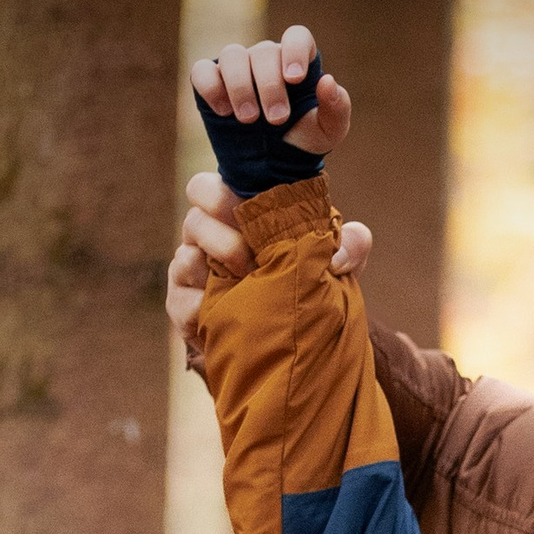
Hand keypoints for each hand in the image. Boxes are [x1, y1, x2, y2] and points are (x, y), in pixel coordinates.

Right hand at [167, 171, 374, 360]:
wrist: (286, 346)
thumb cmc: (304, 289)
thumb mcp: (334, 267)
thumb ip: (350, 246)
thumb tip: (348, 247)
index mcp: (232, 214)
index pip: (208, 186)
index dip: (225, 190)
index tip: (254, 205)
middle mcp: (205, 236)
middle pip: (194, 212)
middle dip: (221, 223)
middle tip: (251, 247)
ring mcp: (191, 272)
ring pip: (187, 256)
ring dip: (220, 262)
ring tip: (249, 276)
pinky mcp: (182, 308)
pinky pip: (182, 302)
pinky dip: (205, 306)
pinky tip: (229, 309)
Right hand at [188, 24, 351, 158]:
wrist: (273, 169)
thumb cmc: (303, 142)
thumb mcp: (328, 132)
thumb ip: (336, 108)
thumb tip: (328, 81)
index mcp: (296, 61)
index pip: (296, 36)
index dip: (294, 51)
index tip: (294, 79)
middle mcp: (265, 58)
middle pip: (263, 52)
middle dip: (269, 86)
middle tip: (276, 120)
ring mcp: (237, 68)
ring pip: (232, 55)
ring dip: (240, 86)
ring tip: (249, 120)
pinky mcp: (211, 83)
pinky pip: (202, 71)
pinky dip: (210, 87)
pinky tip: (223, 111)